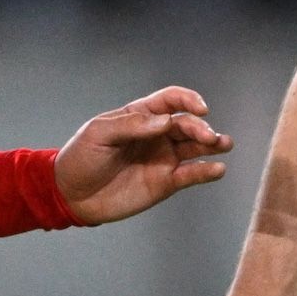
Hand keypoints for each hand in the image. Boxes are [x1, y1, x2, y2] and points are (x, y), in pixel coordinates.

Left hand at [56, 86, 234, 224]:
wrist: (72, 195)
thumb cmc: (82, 158)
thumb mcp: (99, 134)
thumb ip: (132, 126)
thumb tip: (165, 121)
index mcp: (141, 116)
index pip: (171, 101)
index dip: (188, 100)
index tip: (200, 108)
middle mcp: (157, 134)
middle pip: (187, 124)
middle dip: (200, 127)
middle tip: (208, 136)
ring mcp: (163, 158)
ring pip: (195, 147)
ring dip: (213, 144)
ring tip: (223, 143)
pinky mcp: (165, 182)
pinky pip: (191, 175)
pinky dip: (206, 172)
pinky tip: (218, 169)